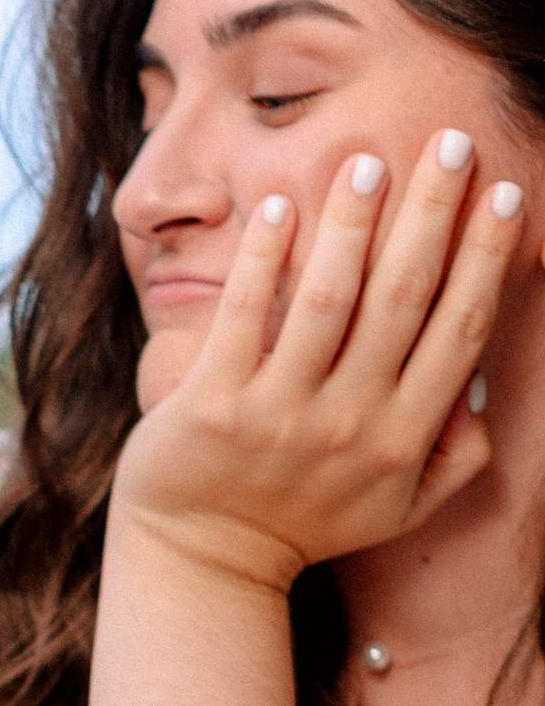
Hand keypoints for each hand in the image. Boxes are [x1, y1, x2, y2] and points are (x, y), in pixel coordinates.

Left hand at [113, 132, 525, 590]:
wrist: (203, 562)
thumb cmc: (306, 520)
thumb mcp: (398, 507)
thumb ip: (453, 456)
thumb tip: (481, 384)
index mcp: (402, 438)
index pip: (457, 330)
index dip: (484, 259)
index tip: (502, 195)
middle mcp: (348, 424)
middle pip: (404, 299)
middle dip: (433, 214)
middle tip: (452, 143)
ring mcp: (279, 415)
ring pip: (328, 301)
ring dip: (351, 224)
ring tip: (367, 162)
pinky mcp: (212, 408)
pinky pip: (243, 319)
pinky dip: (262, 262)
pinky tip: (278, 208)